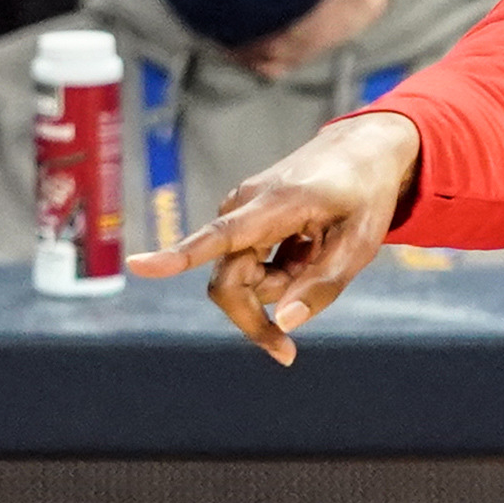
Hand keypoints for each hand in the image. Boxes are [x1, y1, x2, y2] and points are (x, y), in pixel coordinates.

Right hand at [128, 112, 421, 365]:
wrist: (362, 149)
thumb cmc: (365, 195)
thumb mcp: (361, 244)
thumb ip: (323, 286)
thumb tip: (283, 322)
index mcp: (275, 205)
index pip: (219, 235)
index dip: (177, 256)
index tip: (138, 265)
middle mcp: (245, 206)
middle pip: (227, 284)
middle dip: (257, 316)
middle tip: (287, 353)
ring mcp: (240, 212)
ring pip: (240, 279)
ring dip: (278, 286)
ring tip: (316, 255)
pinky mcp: (243, 221)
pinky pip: (247, 267)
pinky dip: (278, 273)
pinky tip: (306, 250)